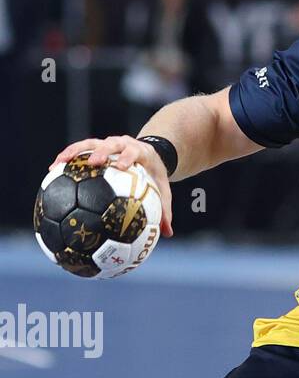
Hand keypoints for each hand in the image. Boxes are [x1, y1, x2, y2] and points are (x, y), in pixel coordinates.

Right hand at [51, 136, 173, 236]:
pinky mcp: (96, 146)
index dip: (127, 157)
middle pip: (111, 143)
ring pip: (90, 143)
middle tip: (92, 162)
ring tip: (59, 163)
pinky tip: (52, 169)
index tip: (121, 166)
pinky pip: (80, 149)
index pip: (134, 151)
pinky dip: (67, 156)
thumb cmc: (154, 176)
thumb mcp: (162, 190)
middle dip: (102, 151)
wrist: (150, 155)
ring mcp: (108, 143)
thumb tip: (168, 234)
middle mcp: (124, 144)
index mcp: (142, 153)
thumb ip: (165, 210)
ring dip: (75, 152)